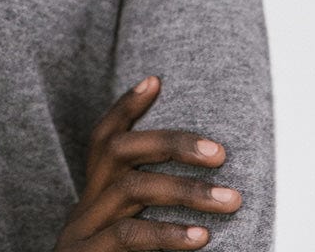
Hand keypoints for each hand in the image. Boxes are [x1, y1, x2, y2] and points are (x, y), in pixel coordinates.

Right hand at [53, 75, 241, 250]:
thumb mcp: (120, 243)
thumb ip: (142, 215)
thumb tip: (201, 195)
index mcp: (92, 200)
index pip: (102, 139)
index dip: (126, 107)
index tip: (155, 78)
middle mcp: (83, 208)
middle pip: (118, 152)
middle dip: (170, 142)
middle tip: (222, 151)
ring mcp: (82, 234)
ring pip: (130, 190)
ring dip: (185, 189)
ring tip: (232, 199)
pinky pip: (129, 239)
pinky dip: (167, 235)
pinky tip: (202, 238)